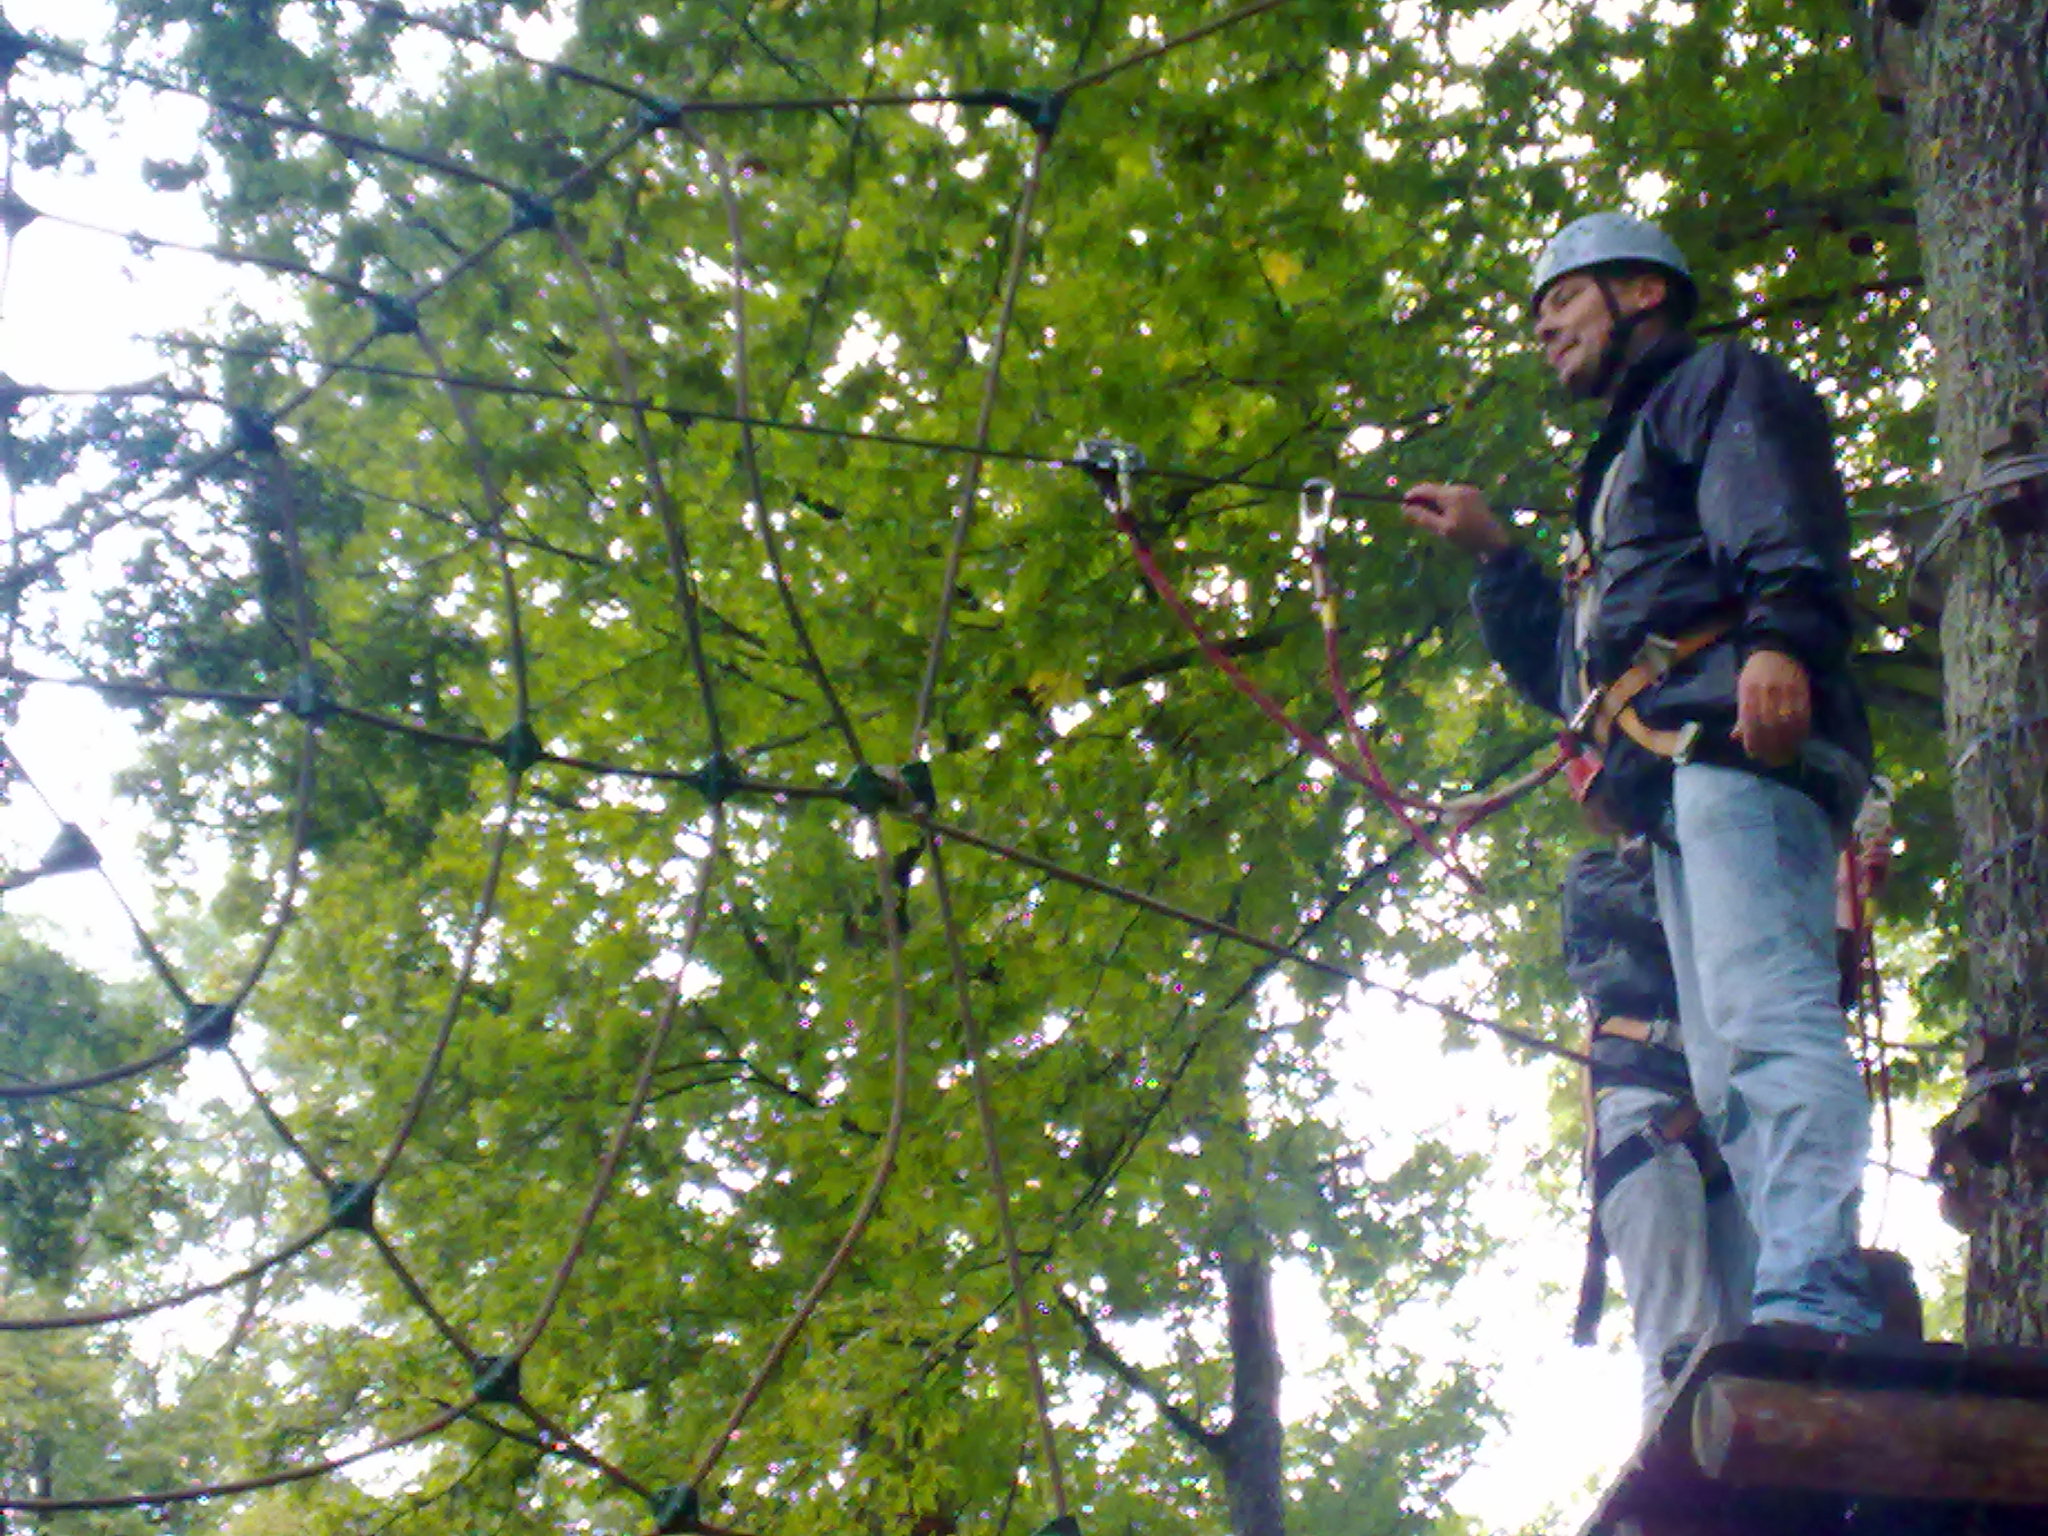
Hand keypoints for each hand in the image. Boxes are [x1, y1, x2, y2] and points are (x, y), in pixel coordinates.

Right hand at [1401, 482, 1510, 558]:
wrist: (1496, 543)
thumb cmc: (1468, 538)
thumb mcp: (1442, 530)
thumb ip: (1422, 517)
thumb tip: (1404, 508)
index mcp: (1452, 494)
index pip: (1425, 489)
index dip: (1412, 495)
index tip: (1402, 505)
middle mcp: (1461, 488)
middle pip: (1435, 490)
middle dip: (1423, 501)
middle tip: (1413, 515)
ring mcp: (1470, 491)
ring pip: (1444, 494)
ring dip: (1434, 503)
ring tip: (1429, 520)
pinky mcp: (1475, 497)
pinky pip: (1454, 497)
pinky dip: (1445, 505)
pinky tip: (1444, 518)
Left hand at [1733, 649, 1810, 765]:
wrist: (1779, 651)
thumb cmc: (1757, 673)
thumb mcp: (1743, 689)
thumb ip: (1741, 713)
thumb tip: (1735, 736)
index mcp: (1748, 691)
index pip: (1749, 722)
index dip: (1752, 741)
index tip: (1755, 755)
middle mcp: (1765, 691)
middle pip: (1768, 725)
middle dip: (1770, 746)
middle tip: (1772, 761)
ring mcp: (1785, 690)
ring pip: (1786, 723)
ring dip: (1787, 743)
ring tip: (1786, 755)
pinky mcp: (1801, 690)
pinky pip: (1802, 714)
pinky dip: (1801, 730)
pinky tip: (1799, 740)